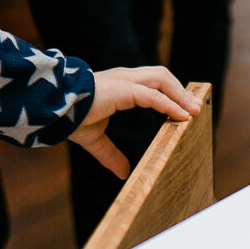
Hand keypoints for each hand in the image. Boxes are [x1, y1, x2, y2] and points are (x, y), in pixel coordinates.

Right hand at [70, 66, 202, 178]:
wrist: (53, 110)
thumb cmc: (69, 118)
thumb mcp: (95, 139)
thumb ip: (110, 154)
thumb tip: (123, 172)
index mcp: (118, 86)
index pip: (151, 83)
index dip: (170, 93)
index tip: (185, 107)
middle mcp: (124, 78)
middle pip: (161, 75)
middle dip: (180, 90)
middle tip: (196, 107)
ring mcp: (124, 81)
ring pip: (161, 79)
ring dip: (180, 94)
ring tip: (194, 111)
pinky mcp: (123, 89)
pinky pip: (153, 96)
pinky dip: (170, 105)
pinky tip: (181, 116)